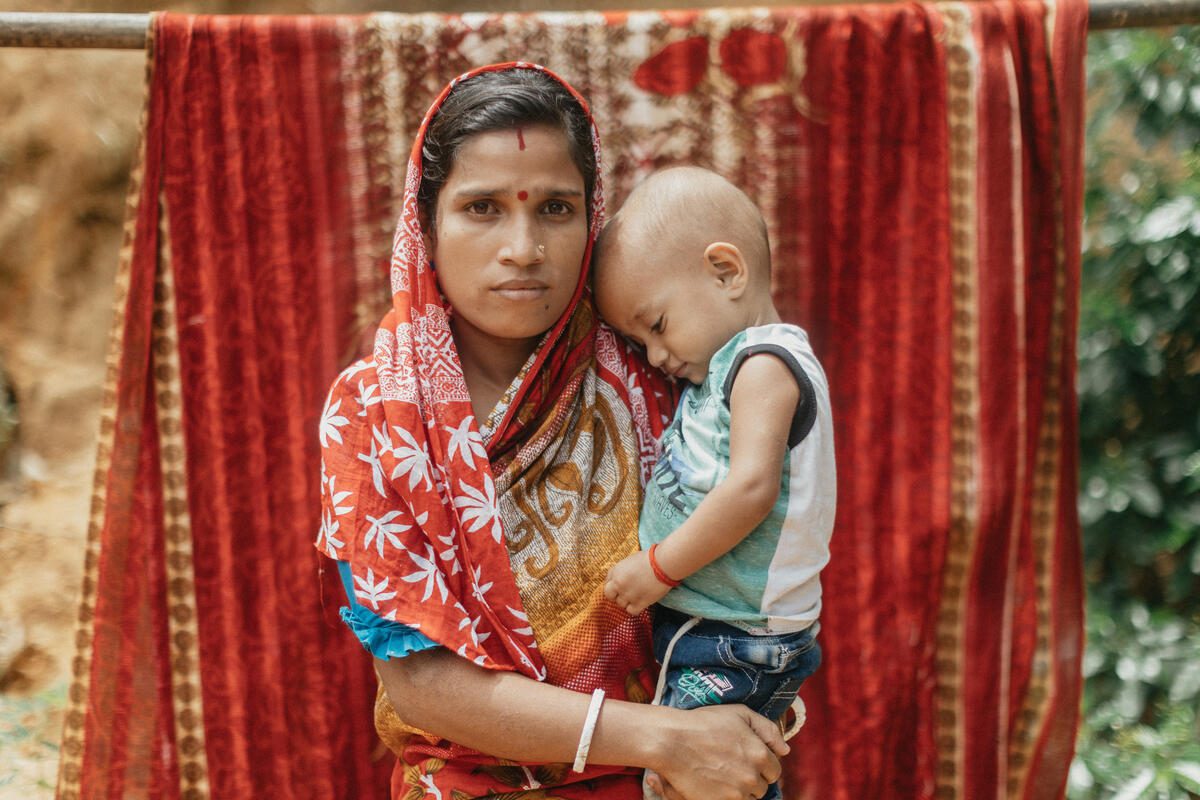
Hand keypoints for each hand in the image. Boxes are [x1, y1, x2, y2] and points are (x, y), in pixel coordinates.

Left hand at [604, 551, 670, 614]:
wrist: (663, 564)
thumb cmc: (649, 559)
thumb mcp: (629, 560)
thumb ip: (621, 570)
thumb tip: (618, 578)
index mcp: (616, 572)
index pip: (606, 584)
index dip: (613, 586)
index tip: (619, 587)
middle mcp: (619, 585)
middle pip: (610, 596)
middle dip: (616, 595)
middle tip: (625, 593)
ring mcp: (628, 595)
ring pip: (621, 604)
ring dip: (627, 601)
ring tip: (637, 595)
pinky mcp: (639, 603)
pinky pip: (631, 611)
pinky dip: (635, 608)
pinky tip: (640, 602)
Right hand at [648, 705, 788, 799]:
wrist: (672, 741)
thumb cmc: (705, 723)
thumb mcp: (740, 714)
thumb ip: (768, 730)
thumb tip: (785, 749)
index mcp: (760, 755)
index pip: (775, 770)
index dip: (762, 764)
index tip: (748, 758)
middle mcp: (751, 777)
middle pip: (762, 787)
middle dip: (752, 777)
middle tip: (733, 764)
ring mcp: (735, 793)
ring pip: (748, 797)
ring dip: (740, 788)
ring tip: (723, 773)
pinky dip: (726, 795)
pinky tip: (714, 782)